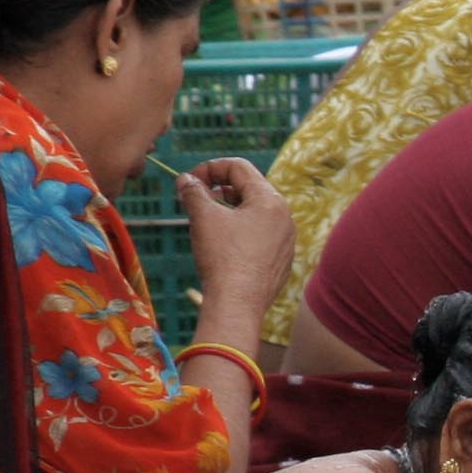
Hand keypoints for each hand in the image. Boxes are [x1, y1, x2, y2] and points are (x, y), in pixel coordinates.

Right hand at [179, 159, 295, 322]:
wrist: (238, 305)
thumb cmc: (222, 257)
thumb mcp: (203, 217)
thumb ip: (193, 192)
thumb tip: (185, 180)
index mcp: (270, 200)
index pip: (239, 167)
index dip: (209, 168)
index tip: (188, 180)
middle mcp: (285, 217)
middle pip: (249, 188)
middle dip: (218, 188)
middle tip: (195, 198)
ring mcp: (286, 241)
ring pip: (255, 213)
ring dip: (228, 210)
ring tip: (206, 219)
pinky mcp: (281, 261)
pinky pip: (260, 236)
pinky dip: (240, 232)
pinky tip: (222, 245)